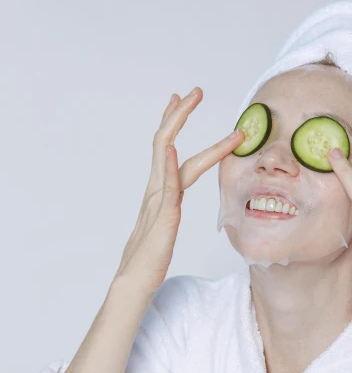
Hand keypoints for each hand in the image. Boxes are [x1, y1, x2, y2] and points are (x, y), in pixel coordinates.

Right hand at [114, 87, 243, 295]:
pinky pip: (166, 188)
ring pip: (168, 157)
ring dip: (179, 127)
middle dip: (180, 114)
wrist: (135, 282)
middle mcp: (156, 190)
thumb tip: (175, 195)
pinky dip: (169, 167)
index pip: (167, 148)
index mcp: (158, 191)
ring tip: (190, 102)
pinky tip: (172, 149)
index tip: (182, 99)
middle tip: (196, 91)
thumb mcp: (164, 223)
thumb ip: (169, 205)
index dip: (174, 122)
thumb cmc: (150, 257)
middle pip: (166, 143)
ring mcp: (158, 202)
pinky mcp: (163, 219)